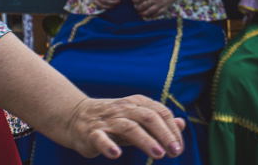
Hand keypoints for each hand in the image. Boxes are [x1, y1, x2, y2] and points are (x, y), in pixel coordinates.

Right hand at [66, 94, 185, 159]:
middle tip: (175, 151)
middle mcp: (123, 109)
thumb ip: (159, 122)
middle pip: (147, 117)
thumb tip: (181, 124)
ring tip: (158, 154)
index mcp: (136, 103)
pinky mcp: (92, 133)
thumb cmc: (112, 120)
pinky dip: (108, 146)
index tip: (179, 147)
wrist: (75, 117)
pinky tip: (116, 154)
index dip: (172, 130)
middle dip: (164, 134)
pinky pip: (100, 138)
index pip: (159, 112)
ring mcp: (107, 121)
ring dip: (145, 140)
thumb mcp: (136, 118)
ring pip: (129, 127)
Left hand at [133, 0, 188, 18]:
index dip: (135, 1)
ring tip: (140, 14)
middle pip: (143, 6)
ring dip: (143, 14)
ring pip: (150, 11)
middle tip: (135, 8)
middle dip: (138, 8)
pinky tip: (149, 16)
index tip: (132, 1)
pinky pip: (158, 13)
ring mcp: (161, 3)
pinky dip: (153, 16)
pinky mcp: (166, 6)